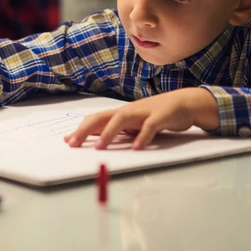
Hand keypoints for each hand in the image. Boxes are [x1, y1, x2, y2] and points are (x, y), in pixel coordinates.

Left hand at [64, 88, 219, 149]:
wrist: (184, 102)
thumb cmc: (156, 115)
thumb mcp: (134, 124)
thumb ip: (118, 131)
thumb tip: (97, 140)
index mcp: (121, 114)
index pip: (95, 119)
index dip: (80, 129)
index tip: (67, 141)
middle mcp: (128, 111)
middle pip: (102, 117)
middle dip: (85, 130)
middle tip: (73, 144)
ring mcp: (144, 112)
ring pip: (122, 119)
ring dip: (109, 133)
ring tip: (99, 147)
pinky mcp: (161, 116)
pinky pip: (150, 127)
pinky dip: (143, 137)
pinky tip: (136, 148)